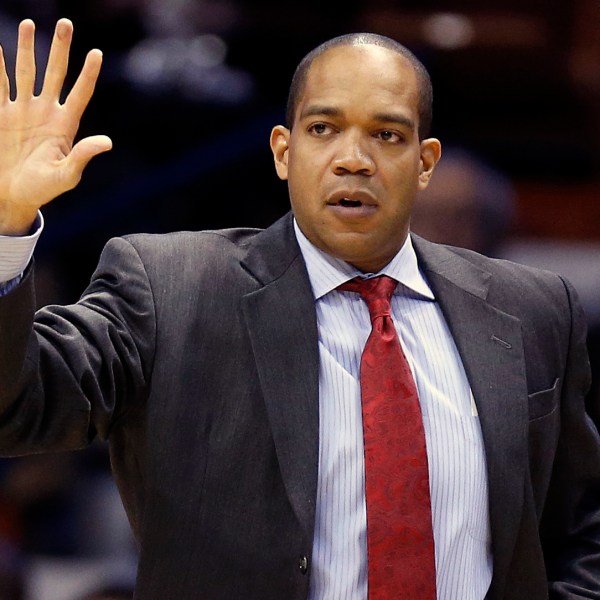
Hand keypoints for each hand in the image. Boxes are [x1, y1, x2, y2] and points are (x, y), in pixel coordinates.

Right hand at [0, 18, 111, 234]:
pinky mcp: (2, 114)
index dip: (88, 74)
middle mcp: (46, 112)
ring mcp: (23, 110)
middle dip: (60, 49)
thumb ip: (83, 156)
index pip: (80, 94)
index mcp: (65, 125)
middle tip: (65, 23)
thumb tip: (108, 142)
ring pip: (26, 72)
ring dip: (28, 49)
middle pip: (55, 73)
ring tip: (30, 24)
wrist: (13, 195)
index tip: (96, 52)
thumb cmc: (44, 189)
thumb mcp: (67, 175)